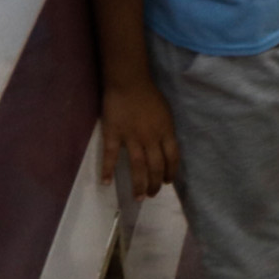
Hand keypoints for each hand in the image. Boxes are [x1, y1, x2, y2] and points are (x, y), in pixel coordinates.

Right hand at [102, 81, 178, 199]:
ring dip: (139, 185)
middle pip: (156, 167)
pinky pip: (111, 156)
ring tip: (139, 197)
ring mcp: (131, 137)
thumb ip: (166, 131)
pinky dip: (108, 170)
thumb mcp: (166, 113)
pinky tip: (106, 182)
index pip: (172, 158)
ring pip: (138, 167)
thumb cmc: (149, 95)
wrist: (128, 81)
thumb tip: (166, 147)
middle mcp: (151, 138)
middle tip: (152, 194)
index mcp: (165, 132)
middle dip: (156, 184)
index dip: (171, 172)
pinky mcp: (113, 134)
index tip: (167, 182)